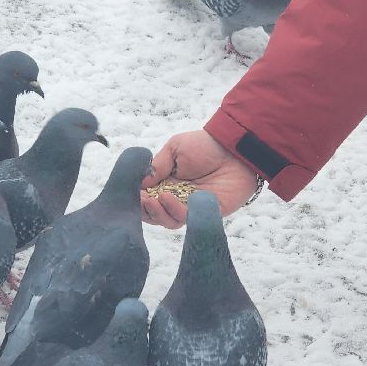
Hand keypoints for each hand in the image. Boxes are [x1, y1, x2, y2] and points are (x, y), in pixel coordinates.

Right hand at [140, 130, 259, 228]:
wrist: (235, 148)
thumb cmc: (206, 145)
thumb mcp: (175, 148)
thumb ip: (158, 165)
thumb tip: (139, 184)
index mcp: (167, 184)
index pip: (146, 198)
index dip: (137, 199)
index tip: (131, 193)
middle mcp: (177, 199)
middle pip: (154, 214)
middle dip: (144, 210)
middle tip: (141, 199)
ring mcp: (191, 208)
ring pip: (168, 221)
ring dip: (157, 213)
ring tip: (153, 199)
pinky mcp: (205, 213)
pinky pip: (187, 219)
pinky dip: (174, 210)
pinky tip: (167, 198)